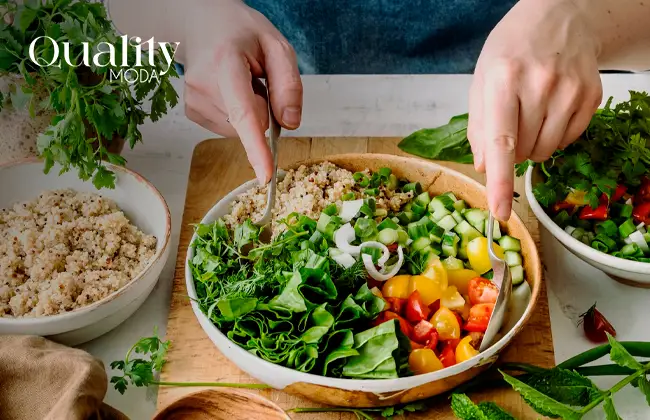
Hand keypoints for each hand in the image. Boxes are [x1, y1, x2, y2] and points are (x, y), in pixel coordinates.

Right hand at [182, 0, 301, 183]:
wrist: (202, 25)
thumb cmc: (241, 33)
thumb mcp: (277, 46)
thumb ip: (289, 84)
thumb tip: (290, 124)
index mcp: (225, 64)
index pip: (244, 113)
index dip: (256, 146)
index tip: (265, 174)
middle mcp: (203, 86)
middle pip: (251, 122)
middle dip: (264, 107)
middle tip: (254, 77)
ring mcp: (194, 102)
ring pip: (241, 128)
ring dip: (250, 109)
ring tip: (239, 80)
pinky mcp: (194, 113)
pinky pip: (231, 128)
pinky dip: (238, 115)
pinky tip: (230, 90)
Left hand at [468, 0, 602, 220]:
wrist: (561, 18)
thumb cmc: (512, 50)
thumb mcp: (482, 79)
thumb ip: (478, 124)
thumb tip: (484, 166)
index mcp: (504, 79)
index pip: (500, 141)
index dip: (499, 181)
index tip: (499, 211)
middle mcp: (540, 85)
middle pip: (523, 151)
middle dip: (512, 149)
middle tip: (512, 121)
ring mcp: (570, 90)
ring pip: (546, 152)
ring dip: (533, 146)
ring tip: (530, 114)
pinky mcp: (592, 96)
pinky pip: (568, 141)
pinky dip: (554, 137)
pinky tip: (550, 112)